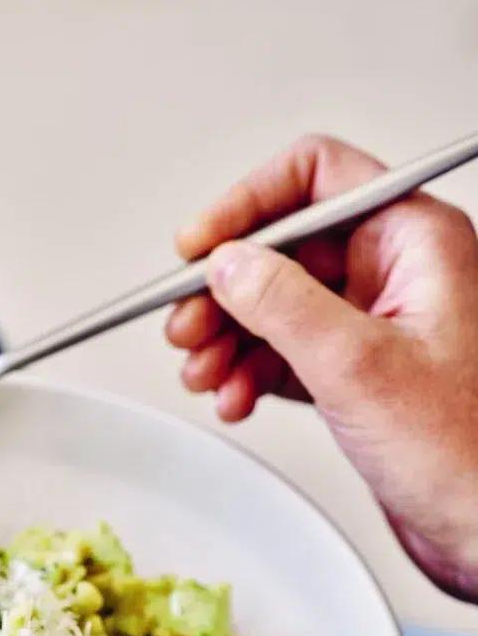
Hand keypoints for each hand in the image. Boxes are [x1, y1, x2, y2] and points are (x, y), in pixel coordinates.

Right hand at [166, 133, 477, 602]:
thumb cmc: (466, 455)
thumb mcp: (359, 367)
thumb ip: (284, 306)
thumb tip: (228, 265)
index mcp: (415, 242)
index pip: (315, 180)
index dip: (247, 208)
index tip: (197, 250)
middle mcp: (397, 274)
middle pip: (284, 249)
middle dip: (226, 290)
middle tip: (186, 329)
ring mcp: (376, 326)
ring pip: (277, 306)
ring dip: (228, 337)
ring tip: (203, 373)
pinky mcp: (358, 376)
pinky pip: (286, 354)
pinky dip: (250, 373)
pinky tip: (234, 397)